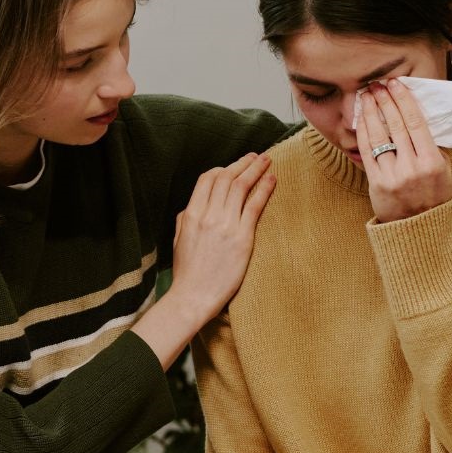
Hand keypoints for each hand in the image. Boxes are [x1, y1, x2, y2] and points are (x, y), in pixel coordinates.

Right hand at [169, 151, 275, 318]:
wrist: (193, 296)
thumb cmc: (187, 272)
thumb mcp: (179, 239)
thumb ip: (186, 218)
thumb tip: (195, 204)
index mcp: (191, 214)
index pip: (207, 179)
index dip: (222, 169)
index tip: (233, 167)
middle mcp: (208, 215)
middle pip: (226, 178)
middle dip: (242, 163)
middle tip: (255, 156)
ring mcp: (225, 225)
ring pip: (241, 186)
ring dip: (255, 169)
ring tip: (266, 161)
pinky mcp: (242, 238)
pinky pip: (254, 205)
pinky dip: (264, 189)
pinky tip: (272, 180)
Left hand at [359, 80, 451, 223]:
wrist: (419, 230)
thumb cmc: (434, 197)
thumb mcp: (444, 171)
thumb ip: (433, 146)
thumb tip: (418, 117)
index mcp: (432, 161)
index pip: (416, 122)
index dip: (404, 100)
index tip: (397, 84)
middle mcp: (412, 167)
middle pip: (396, 125)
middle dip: (385, 101)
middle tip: (377, 84)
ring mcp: (393, 175)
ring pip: (379, 136)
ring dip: (371, 112)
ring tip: (366, 96)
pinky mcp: (377, 183)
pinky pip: (367, 152)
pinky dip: (363, 132)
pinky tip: (361, 119)